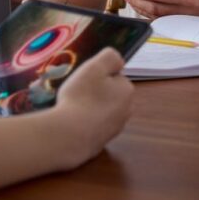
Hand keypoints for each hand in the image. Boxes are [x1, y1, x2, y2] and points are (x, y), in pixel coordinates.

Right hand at [53, 48, 133, 166]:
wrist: (70, 135)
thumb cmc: (82, 97)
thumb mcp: (94, 67)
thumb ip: (109, 57)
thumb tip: (118, 62)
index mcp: (127, 91)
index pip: (115, 77)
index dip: (99, 76)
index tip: (85, 79)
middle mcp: (127, 110)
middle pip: (109, 94)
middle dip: (96, 92)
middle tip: (77, 92)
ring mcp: (115, 129)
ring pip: (101, 111)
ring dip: (90, 108)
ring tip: (71, 107)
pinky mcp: (102, 142)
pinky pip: (94, 126)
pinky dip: (85, 123)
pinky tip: (72, 122)